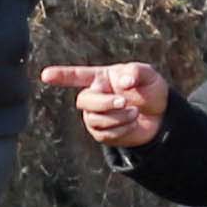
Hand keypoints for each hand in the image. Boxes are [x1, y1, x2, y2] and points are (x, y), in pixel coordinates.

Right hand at [40, 59, 170, 147]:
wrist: (160, 116)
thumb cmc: (150, 90)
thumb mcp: (149, 75)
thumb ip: (136, 72)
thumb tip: (123, 81)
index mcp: (101, 78)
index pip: (77, 76)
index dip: (61, 76)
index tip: (45, 75)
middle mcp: (94, 96)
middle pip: (84, 100)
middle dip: (104, 102)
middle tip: (125, 102)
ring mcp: (95, 116)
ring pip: (94, 119)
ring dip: (117, 117)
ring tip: (135, 112)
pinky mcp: (102, 133)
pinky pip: (104, 134)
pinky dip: (121, 129)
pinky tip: (132, 123)